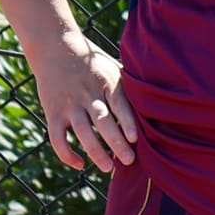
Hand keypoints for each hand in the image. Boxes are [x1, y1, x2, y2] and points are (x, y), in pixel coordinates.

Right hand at [30, 35, 139, 172]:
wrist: (55, 47)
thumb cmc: (93, 61)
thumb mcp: (114, 66)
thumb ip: (130, 84)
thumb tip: (161, 100)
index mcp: (107, 82)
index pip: (119, 103)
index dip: (127, 121)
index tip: (136, 138)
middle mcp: (88, 94)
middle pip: (102, 121)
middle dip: (115, 143)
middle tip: (129, 161)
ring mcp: (69, 104)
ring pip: (82, 132)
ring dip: (95, 152)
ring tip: (108, 167)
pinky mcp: (53, 112)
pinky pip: (57, 138)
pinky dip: (67, 154)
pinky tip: (80, 164)